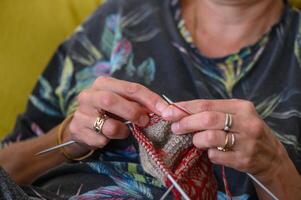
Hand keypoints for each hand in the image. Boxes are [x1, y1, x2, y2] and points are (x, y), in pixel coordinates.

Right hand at [67, 77, 167, 152]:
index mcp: (103, 83)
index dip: (151, 99)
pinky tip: (106, 138)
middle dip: (133, 112)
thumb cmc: (107, 111)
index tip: (166, 111)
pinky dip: (109, 141)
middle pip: (112, 100)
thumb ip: (138, 103)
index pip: (131, 88)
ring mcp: (80, 113)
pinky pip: (100, 140)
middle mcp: (89, 95)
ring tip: (123, 131)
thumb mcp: (122, 102)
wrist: (81, 125)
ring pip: (108, 125)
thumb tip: (162, 110)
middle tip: (145, 121)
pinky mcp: (77, 130)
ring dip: (122, 131)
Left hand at [160, 99, 287, 179]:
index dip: (185, 108)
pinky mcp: (243, 159)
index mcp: (241, 107)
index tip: (168, 111)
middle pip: (207, 119)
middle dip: (186, 123)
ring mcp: (246, 142)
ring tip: (197, 141)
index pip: (206, 104)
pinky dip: (209, 153)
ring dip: (197, 140)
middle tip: (175, 127)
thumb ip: (211, 112)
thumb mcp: (235, 116)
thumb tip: (180, 111)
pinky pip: (215, 155)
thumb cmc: (245, 132)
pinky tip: (213, 151)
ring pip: (209, 138)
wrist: (271, 157)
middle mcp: (246, 122)